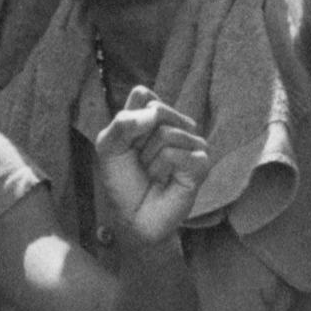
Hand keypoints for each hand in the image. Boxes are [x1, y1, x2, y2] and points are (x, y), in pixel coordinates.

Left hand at [93, 88, 210, 245]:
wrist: (132, 215)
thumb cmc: (121, 179)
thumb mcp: (108, 146)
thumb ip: (123, 123)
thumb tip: (154, 113)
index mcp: (153, 115)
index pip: (144, 95)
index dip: (128, 118)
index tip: (126, 142)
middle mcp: (176, 125)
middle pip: (156, 111)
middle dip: (138, 140)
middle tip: (140, 160)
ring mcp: (192, 143)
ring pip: (166, 133)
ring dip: (149, 158)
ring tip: (152, 172)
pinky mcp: (202, 164)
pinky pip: (176, 153)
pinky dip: (161, 169)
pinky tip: (164, 180)